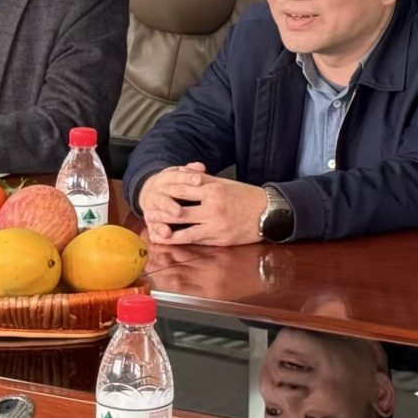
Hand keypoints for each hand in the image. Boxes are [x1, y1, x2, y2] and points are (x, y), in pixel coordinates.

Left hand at [142, 166, 267, 246]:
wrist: (269, 213)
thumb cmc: (247, 196)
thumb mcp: (226, 183)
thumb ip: (205, 181)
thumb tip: (185, 176)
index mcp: (214, 190)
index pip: (183, 189)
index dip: (167, 190)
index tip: (156, 190)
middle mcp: (213, 208)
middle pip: (179, 211)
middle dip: (161, 212)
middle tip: (148, 212)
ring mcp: (216, 225)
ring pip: (185, 230)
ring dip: (167, 231)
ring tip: (154, 230)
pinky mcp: (220, 239)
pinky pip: (196, 241)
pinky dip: (181, 240)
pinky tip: (171, 240)